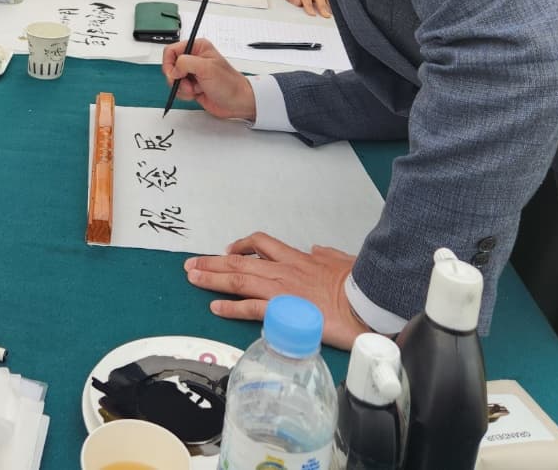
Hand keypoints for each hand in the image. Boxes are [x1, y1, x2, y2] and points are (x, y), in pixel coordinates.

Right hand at [161, 37, 255, 119]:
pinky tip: (197, 93)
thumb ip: (185, 63)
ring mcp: (192, 73)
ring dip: (182, 87)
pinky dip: (185, 94)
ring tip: (196, 89)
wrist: (237, 102)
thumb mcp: (206, 69)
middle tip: (188, 83)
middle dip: (177, 78)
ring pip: (173, 79)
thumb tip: (173, 69)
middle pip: (170, 66)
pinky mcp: (192, 85)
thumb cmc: (229, 84)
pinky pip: (178, 89)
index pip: (171, 50)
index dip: (170, 63)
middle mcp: (194, 58)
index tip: (175, 74)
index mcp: (198, 47)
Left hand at [184, 234, 368, 349]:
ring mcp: (280, 291)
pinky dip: (230, 307)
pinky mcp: (282, 312)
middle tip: (192, 264)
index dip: (240, 246)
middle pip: (239, 262)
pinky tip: (215, 307)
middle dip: (212, 262)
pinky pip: (249, 308)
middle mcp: (283, 270)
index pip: (260, 244)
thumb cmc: (357, 283)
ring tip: (193, 278)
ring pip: (238, 280)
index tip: (227, 251)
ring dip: (212, 279)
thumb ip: (325, 255)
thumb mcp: (339, 260)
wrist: (365, 301)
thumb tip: (317, 250)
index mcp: (297, 258)